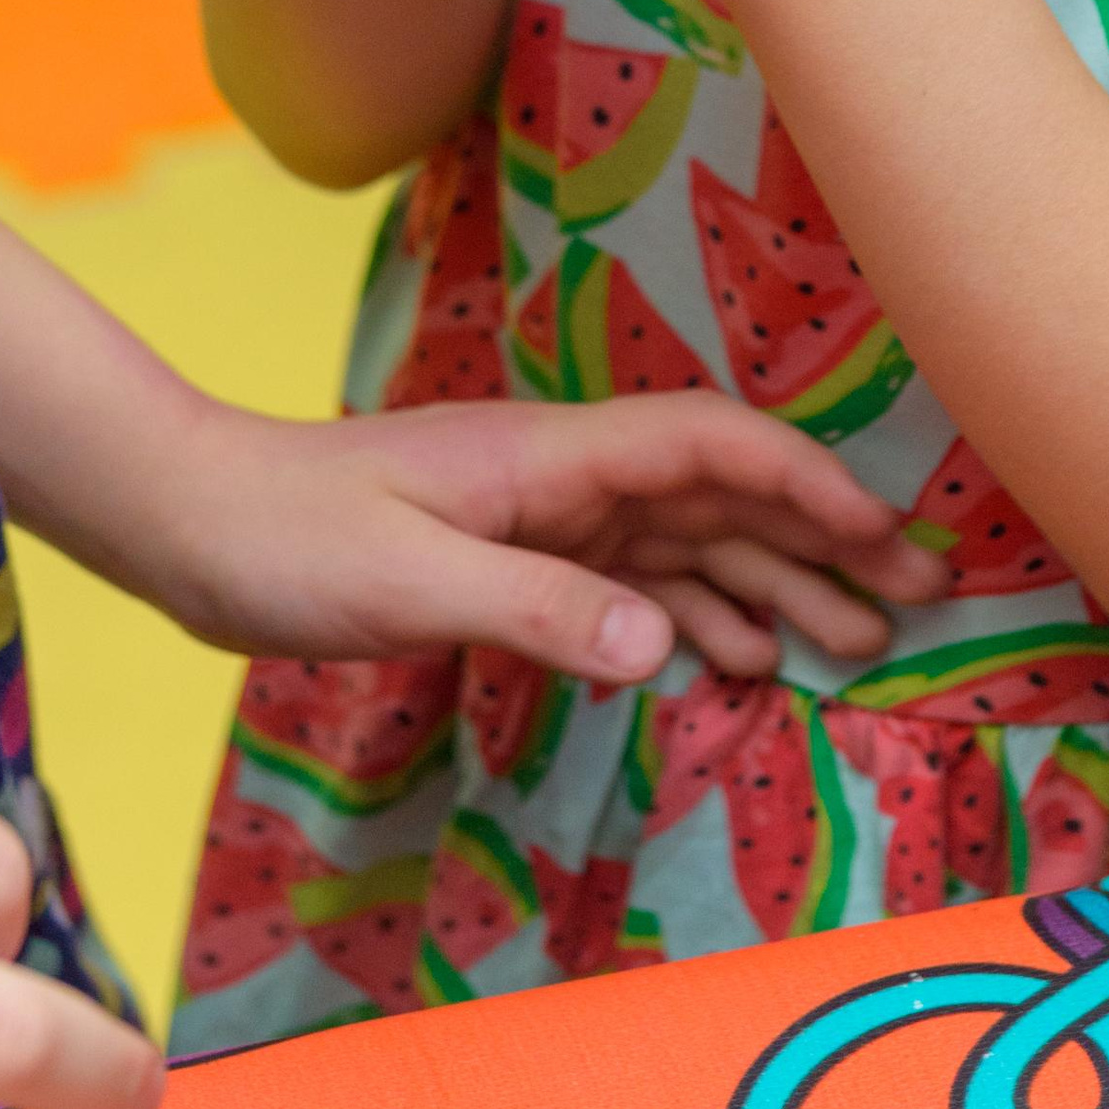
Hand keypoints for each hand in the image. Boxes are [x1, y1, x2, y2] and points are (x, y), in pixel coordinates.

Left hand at [145, 392, 948, 679]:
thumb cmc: (289, 538)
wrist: (193, 523)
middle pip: (722, 496)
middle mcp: (565, 476)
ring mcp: (542, 517)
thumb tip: (669, 647)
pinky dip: (695, 616)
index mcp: (554, 456)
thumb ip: (541, 611)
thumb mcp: (410, 586)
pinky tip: (734, 659)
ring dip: (771, 585)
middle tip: (915, 601)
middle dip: (821, 540)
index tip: (886, 534)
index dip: (807, 484)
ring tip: (854, 643)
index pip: (712, 449)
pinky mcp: (512, 561)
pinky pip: (633, 584)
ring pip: (688, 543)